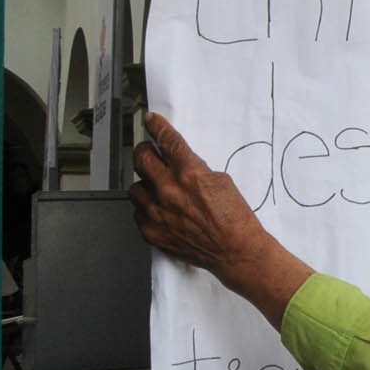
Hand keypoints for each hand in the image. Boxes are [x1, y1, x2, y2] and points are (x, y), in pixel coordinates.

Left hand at [131, 113, 313, 326]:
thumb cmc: (234, 217)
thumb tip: (180, 166)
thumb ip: (195, 171)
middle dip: (144, 150)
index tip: (150, 120)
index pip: (167, 141)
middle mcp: (168, 190)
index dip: (157, 126)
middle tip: (149, 151)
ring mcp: (156, 211)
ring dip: (145, 183)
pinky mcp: (151, 230)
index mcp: (189, 173)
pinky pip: (138, 211)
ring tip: (157, 187)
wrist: (234, 250)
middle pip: (141, 159)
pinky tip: (160, 209)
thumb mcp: (221, 181)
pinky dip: (147, 207)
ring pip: (135, 186)